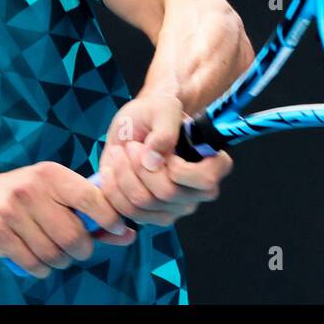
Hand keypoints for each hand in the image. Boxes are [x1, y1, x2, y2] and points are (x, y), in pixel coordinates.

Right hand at [0, 162, 135, 277]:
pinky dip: (40, 269)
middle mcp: (31, 188)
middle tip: (74, 249)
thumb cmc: (20, 203)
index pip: (92, 198)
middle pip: (75, 236)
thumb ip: (90, 214)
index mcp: (50, 173)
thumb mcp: (52, 196)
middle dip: (80, 250)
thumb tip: (129, 234)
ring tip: (50, 252)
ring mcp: (11, 210)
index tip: (117, 229)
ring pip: (55, 253)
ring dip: (59, 262)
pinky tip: (33, 258)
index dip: (110, 219)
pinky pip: (34, 264)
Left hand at [98, 93, 232, 226]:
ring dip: (123, 175)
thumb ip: (165, 129)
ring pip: (143, 204)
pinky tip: (111, 170)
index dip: (178, 168)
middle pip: (167, 194)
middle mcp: (196, 193)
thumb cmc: (154, 115)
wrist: (135, 126)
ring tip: (120, 153)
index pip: (205, 181)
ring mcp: (174, 208)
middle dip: (140, 166)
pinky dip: (112, 189)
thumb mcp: (163, 107)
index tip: (161, 149)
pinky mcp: (150, 216)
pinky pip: (126, 213)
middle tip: (132, 145)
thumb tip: (154, 160)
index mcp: (212, 166)